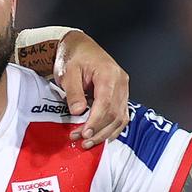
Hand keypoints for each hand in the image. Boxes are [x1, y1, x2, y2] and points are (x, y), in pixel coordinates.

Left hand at [54, 31, 129, 148]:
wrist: (79, 48)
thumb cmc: (74, 58)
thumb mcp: (68, 72)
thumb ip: (73, 92)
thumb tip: (78, 112)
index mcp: (109, 74)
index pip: (106, 103)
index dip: (96, 121)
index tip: (84, 133)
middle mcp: (121, 82)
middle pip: (115, 114)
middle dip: (99, 131)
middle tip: (82, 141)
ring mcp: (123, 90)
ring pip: (120, 118)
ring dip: (105, 133)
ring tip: (88, 143)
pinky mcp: (120, 96)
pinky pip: (121, 116)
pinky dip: (112, 129)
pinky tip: (100, 137)